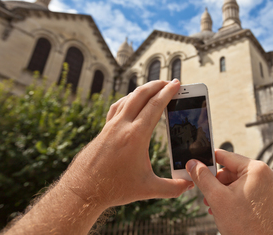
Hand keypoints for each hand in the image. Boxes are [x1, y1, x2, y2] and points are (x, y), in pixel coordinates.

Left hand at [60, 79, 192, 207]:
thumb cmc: (114, 189)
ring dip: (143, 90)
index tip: (176, 83)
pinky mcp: (104, 130)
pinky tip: (131, 102)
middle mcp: (122, 126)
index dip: (168, 92)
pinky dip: (128, 99)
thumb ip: (172, 188)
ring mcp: (110, 126)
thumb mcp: (147, 189)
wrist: (83, 190)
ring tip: (154, 88)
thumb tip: (190, 185)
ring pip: (128, 98)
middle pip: (141, 94)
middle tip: (170, 82)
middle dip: (157, 84)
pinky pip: (117, 106)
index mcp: (136, 136)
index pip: (155, 105)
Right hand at [186, 150, 272, 234]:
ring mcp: (269, 186)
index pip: (227, 156)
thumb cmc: (245, 226)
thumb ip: (203, 177)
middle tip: (205, 194)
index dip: (209, 160)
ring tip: (212, 205)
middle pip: (232, 170)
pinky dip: (234, 196)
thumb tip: (193, 163)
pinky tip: (223, 208)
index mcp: (257, 169)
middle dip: (216, 182)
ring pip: (238, 181)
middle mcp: (267, 174)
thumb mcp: (217, 198)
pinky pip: (247, 189)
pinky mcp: (268, 197)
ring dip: (223, 191)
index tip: (196, 163)